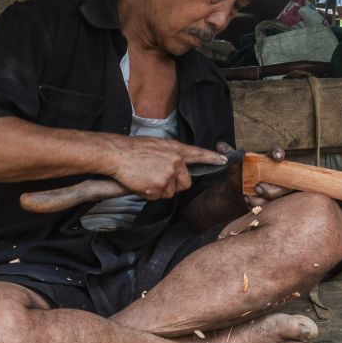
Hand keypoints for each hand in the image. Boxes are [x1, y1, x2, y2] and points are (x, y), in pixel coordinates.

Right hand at [103, 135, 226, 200]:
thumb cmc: (133, 149)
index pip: (198, 154)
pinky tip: (141, 182)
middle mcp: (175, 163)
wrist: (117, 154)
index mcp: (175, 149)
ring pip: (170, 192)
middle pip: (186, 183)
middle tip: (158, 177)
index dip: (212, 158)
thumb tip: (175, 164)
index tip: (224, 160)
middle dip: (175, 184)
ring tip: (145, 177)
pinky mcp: (158, 188)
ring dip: (159, 189)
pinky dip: (149, 194)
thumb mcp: (156, 145)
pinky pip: (157, 197)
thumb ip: (170, 154)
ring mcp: (168, 176)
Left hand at [219, 142, 292, 208]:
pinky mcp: (273, 199)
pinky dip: (256, 204)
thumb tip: (220, 145)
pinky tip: (247, 201)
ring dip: (260, 199)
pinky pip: (269, 204)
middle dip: (270, 189)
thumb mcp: (234, 164)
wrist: (236, 191)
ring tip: (247, 197)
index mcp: (268, 160)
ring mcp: (277, 187)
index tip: (276, 156)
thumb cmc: (240, 174)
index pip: (276, 153)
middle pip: (282, 181)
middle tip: (257, 189)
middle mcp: (277, 173)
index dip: (278, 154)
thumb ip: (230, 155)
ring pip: (275, 196)